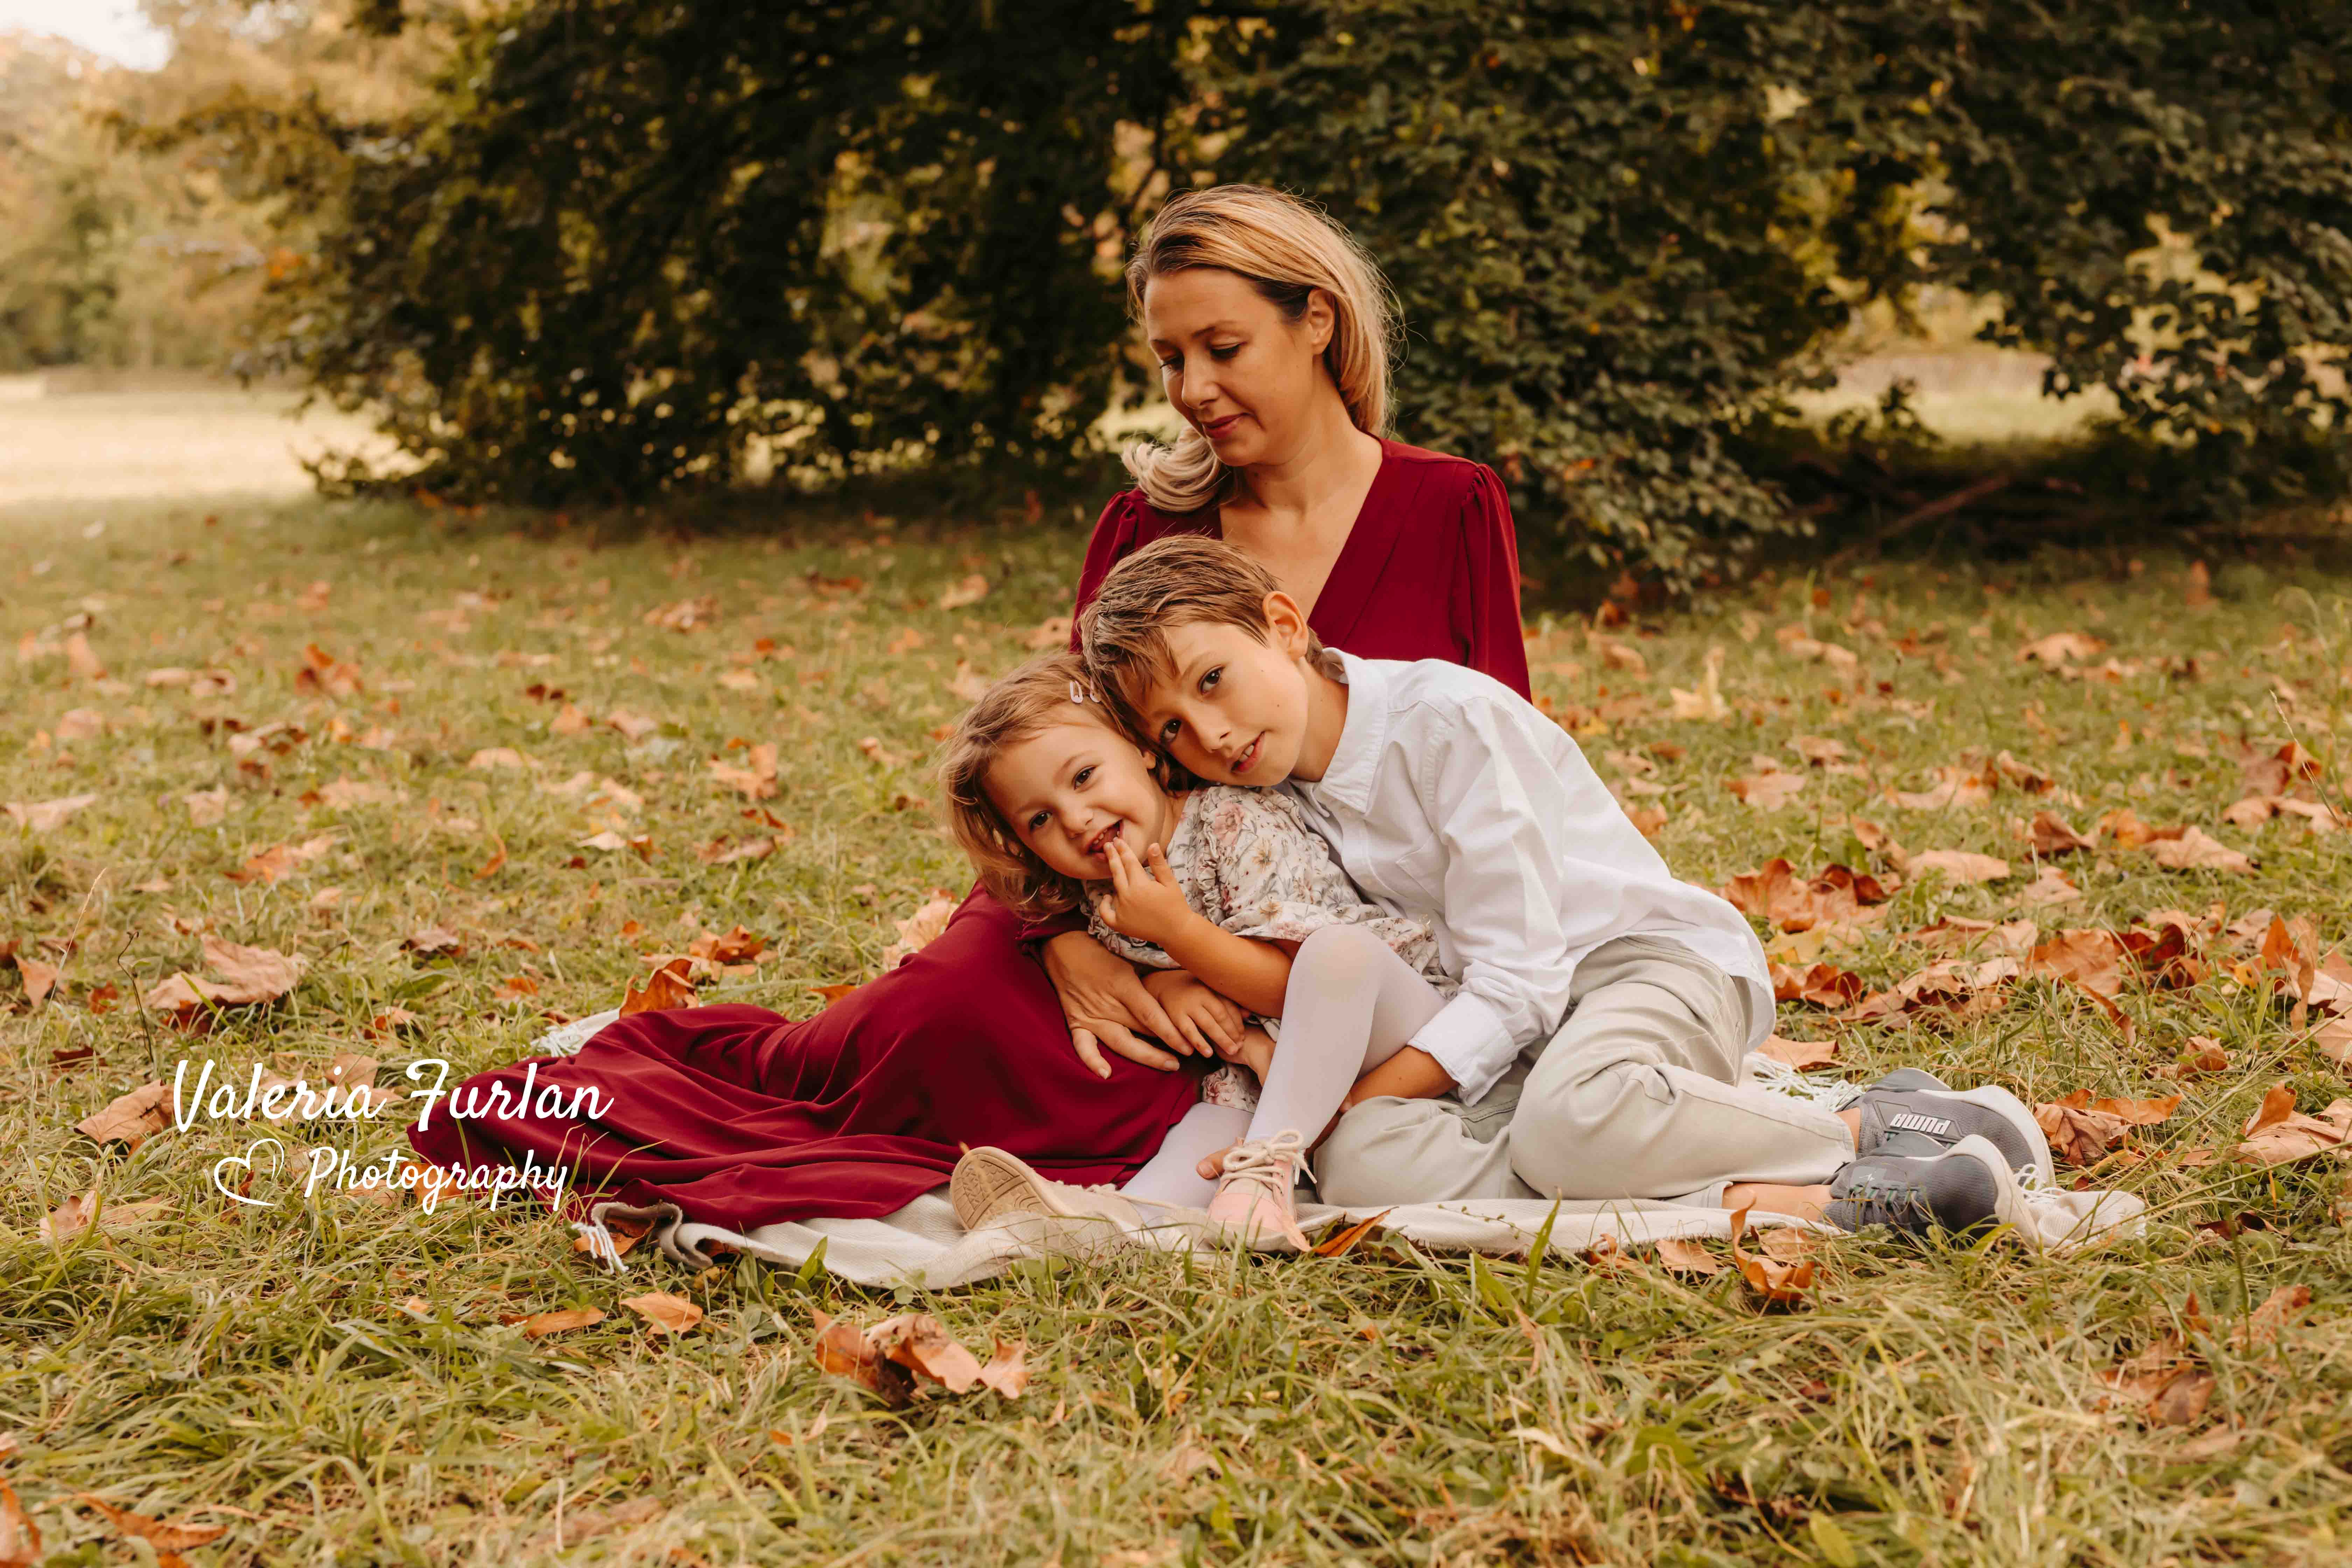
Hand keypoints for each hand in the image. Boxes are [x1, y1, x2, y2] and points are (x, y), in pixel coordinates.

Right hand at [1040, 930, 1195, 1076]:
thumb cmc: (1099, 949)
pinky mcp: (1075, 1022)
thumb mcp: (1127, 958)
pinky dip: (1092, 1060)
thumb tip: (1174, 992)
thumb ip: (1147, 979)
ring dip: (1146, 1055)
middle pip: (1141, 1030)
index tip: (1188, 1043)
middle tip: (1188, 1055)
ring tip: (1169, 1065)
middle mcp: (1107, 1004)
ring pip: (1121, 1042)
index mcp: (1122, 984)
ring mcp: (1090, 1015)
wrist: (1062, 945)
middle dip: (1167, 1045)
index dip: (1171, 1032)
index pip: (1151, 1014)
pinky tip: (1106, 1074)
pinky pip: (1082, 1046)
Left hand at [1094, 837, 1194, 949]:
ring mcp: (1122, 911)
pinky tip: (1108, 897)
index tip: (1117, 840)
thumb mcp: (1170, 882)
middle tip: (1108, 845)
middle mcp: (1128, 897)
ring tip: (1120, 872)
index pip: (1128, 862)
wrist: (1176, 931)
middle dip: (1112, 857)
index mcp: (1140, 885)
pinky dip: (1105, 905)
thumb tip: (1152, 845)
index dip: (1123, 850)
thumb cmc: (1175, 905)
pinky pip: (1105, 913)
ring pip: (1115, 890)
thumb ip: (1158, 864)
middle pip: (1117, 872)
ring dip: (1117, 881)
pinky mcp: (1120, 924)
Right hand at [1141, 970, 1247, 1058]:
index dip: (1237, 1023)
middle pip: (1220, 1016)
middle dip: (1231, 1032)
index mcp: (1210, 988)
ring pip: (1206, 1024)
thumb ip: (1227, 1002)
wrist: (1162, 985)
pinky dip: (1197, 1041)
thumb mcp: (1209, 991)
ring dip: (1219, 1038)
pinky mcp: (1174, 1016)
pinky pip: (1187, 1031)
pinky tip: (1206, 1052)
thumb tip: (1248, 1014)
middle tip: (1239, 1046)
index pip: (1228, 1007)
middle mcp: (1200, 995)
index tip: (1242, 1036)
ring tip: (1229, 1051)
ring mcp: (1186, 1005)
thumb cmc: (1192, 990)